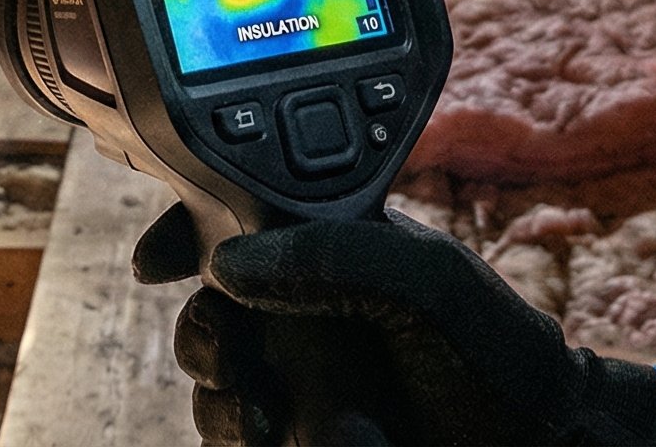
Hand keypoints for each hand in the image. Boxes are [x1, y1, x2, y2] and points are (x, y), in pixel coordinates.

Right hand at [133, 202, 655, 446]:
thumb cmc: (500, 353)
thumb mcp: (428, 281)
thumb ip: (334, 252)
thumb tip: (228, 263)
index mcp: (329, 258)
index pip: (236, 230)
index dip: (184, 236)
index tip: (156, 261)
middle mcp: (306, 323)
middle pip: (207, 320)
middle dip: (199, 336)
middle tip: (232, 354)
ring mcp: (304, 391)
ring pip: (216, 397)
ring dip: (229, 408)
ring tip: (279, 419)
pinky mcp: (305, 444)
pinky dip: (268, 444)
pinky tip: (332, 441)